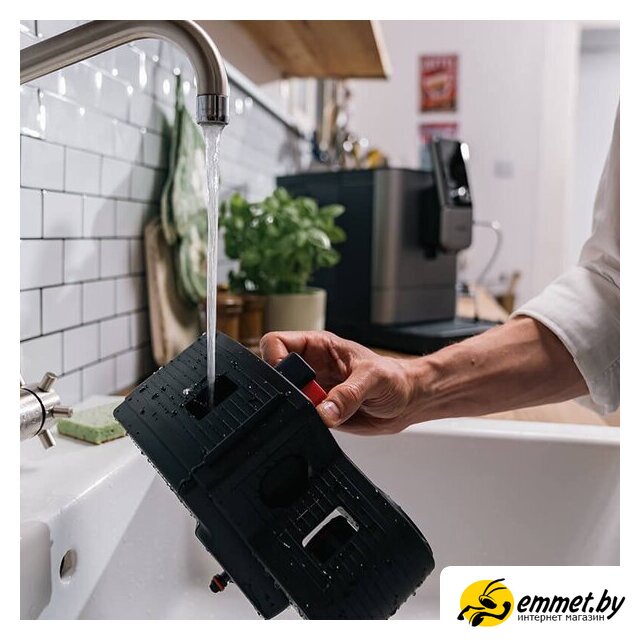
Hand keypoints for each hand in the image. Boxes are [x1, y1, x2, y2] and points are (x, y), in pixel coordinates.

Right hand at [260, 331, 419, 434]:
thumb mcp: (374, 379)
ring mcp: (314, 391)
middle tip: (311, 398)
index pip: (277, 342)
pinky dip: (308, 423)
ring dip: (300, 409)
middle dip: (286, 389)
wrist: (408, 401)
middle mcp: (312, 367)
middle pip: (275, 373)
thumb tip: (324, 411)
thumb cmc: (395, 377)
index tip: (287, 376)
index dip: (274, 358)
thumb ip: (348, 394)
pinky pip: (301, 419)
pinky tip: (329, 421)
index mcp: (319, 346)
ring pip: (287, 399)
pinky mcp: (319, 412)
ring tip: (327, 410)